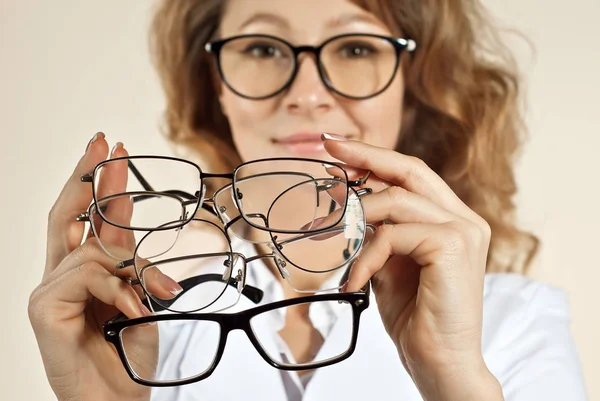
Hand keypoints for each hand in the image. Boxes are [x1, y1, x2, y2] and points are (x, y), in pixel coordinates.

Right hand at [28, 134, 167, 400]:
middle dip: (88, 177)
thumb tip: (126, 208)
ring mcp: (48, 293)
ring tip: (160, 293)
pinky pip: (85, 276)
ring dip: (135, 266)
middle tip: (105, 143)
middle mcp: (60, 278)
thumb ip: (128, 256)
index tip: (111, 148)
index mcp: (84, 274)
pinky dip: (118, 288)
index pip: (84, 219)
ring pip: (92, 250)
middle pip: (66, 216)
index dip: (95, 183)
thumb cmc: (130, 354)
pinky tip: (134, 309)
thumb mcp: (139, 294)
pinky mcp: (44, 310)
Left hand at [323, 135, 502, 399]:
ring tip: (333, 239)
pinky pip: (393, 233)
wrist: (439, 363)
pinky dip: (366, 255)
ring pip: (396, 201)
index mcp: (451, 220)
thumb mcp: (389, 265)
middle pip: (410, 170)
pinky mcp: (453, 245)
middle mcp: (464, 219)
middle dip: (366, 156)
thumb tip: (348, 201)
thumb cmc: (415, 317)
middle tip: (329, 149)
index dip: (375, 157)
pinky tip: (356, 281)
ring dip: (357, 220)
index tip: (338, 148)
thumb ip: (378, 232)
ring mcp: (463, 230)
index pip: (411, 175)